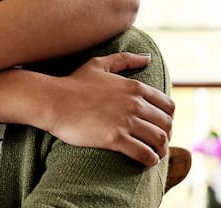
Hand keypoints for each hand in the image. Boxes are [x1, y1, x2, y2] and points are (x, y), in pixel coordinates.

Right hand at [41, 52, 174, 165]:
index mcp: (135, 87)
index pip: (167, 106)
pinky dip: (150, 159)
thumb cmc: (73, 83)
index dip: (168, 119)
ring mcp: (126, 121)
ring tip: (156, 155)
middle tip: (159, 144)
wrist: (52, 101)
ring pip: (158, 139)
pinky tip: (147, 162)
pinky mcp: (115, 138)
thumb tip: (148, 57)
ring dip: (161, 150)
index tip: (161, 127)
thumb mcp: (100, 64)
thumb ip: (126, 60)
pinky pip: (143, 152)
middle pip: (166, 124)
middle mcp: (135, 103)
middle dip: (166, 136)